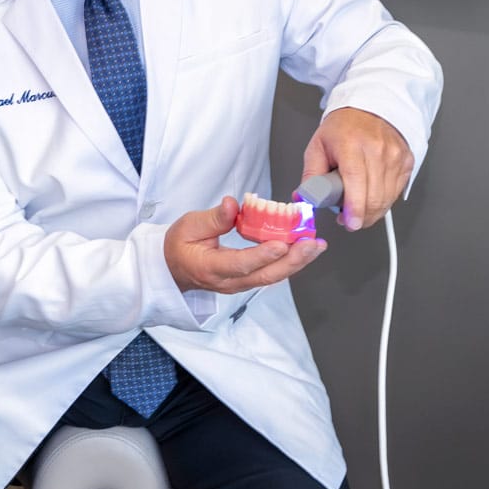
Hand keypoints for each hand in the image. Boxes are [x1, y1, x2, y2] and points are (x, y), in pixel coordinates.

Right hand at [165, 196, 325, 293]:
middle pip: (265, 275)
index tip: (281, 243)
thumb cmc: (178, 246)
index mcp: (210, 268)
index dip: (262, 255)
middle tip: (312, 243)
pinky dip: (290, 261)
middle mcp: (229, 281)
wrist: (172, 268)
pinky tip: (304, 249)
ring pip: (272, 276)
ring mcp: (240, 284)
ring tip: (316, 245)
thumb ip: (213, 218)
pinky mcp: (248, 280)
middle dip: (293, 260)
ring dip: (297, 261)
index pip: (240, 264)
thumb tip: (233, 204)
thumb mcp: (188, 226)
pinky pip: (272, 273)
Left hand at [301, 107, 414, 230]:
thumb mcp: (318, 146)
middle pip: (374, 196)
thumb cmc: (343, 128)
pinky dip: (384, 201)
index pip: (356, 181)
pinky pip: (396, 192)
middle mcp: (376, 149)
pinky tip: (372, 196)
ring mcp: (395, 155)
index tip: (351, 223)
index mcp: (351, 144)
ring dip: (372, 212)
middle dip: (361, 217)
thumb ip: (311, 175)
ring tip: (359, 207)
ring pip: (387, 198)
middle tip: (349, 220)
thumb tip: (304, 198)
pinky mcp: (406, 161)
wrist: (369, 109)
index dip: (355, 207)